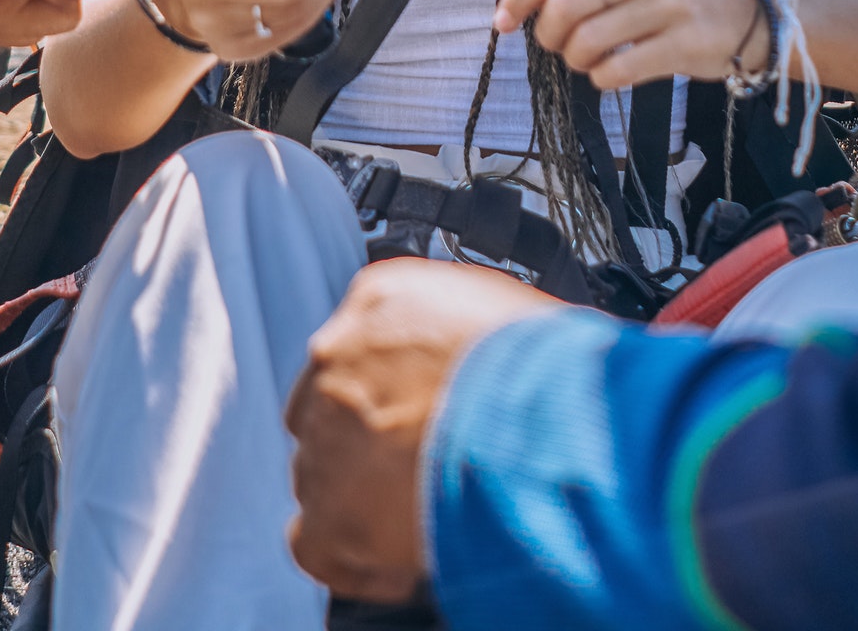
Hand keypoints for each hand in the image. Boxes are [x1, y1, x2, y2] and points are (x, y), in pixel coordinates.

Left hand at [286, 259, 555, 601]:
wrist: (541, 413)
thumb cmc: (538, 360)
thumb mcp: (491, 305)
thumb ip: (451, 328)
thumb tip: (462, 359)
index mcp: (379, 298)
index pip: (360, 341)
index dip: (392, 384)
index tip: (419, 406)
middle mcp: (338, 358)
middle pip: (332, 404)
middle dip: (369, 433)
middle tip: (421, 456)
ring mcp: (327, 436)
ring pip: (321, 471)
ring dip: (364, 491)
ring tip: (428, 506)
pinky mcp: (329, 514)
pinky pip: (315, 544)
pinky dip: (354, 558)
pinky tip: (400, 558)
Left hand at [496, 0, 766, 90]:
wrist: (744, 12)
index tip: (504, 20)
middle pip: (564, 4)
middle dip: (547, 33)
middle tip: (556, 44)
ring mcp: (669, 3)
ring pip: (587, 41)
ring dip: (574, 60)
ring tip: (586, 59)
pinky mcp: (685, 43)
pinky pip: (618, 70)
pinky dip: (601, 78)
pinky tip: (611, 72)